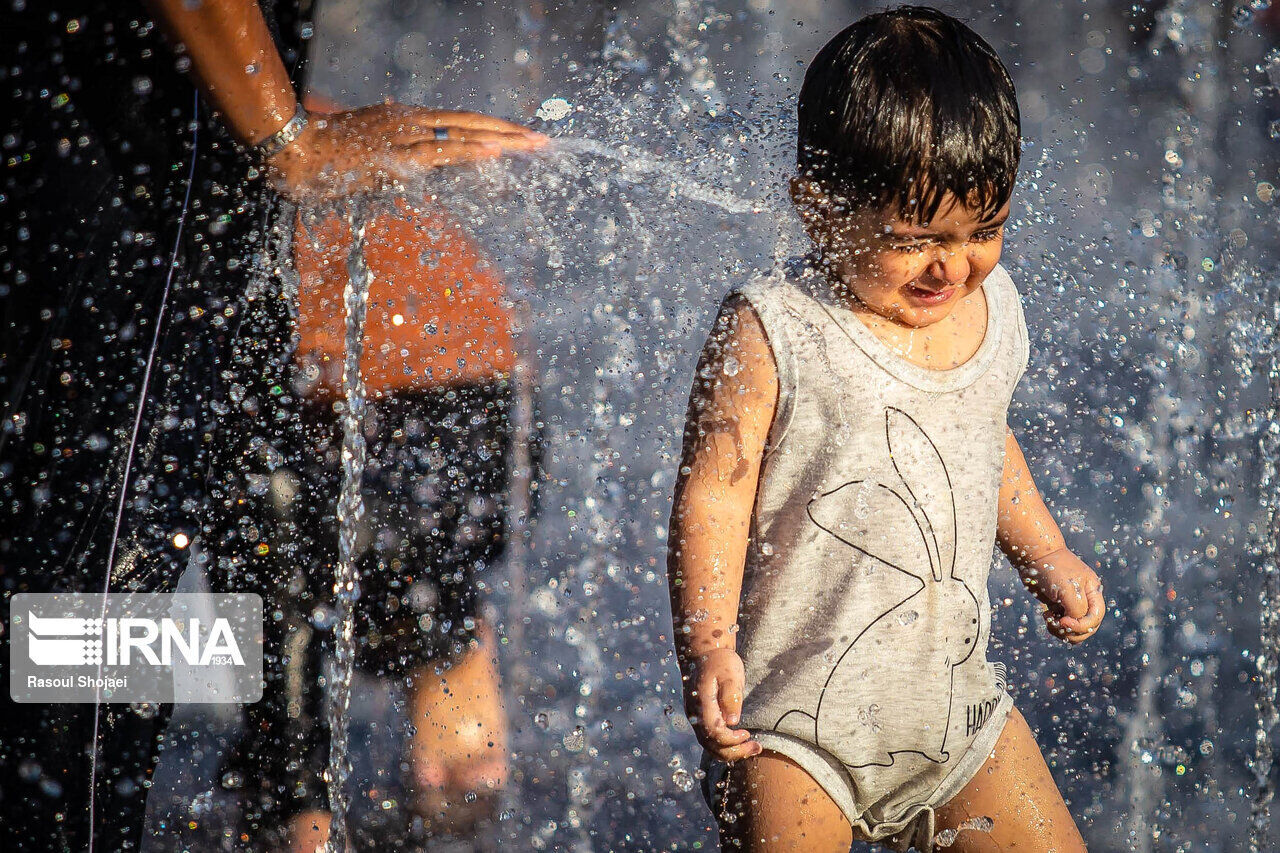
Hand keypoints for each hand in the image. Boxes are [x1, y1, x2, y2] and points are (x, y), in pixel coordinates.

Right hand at [265, 103, 546, 200]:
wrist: (296, 151)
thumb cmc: (328, 153)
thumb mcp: (369, 149)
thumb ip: (396, 154)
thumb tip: (417, 162)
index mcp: (407, 119)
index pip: (461, 122)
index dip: (492, 128)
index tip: (521, 135)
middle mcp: (410, 122)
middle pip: (470, 124)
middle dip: (507, 133)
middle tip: (541, 140)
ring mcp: (404, 135)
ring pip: (461, 135)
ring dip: (498, 141)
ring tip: (529, 145)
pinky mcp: (396, 154)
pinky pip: (439, 153)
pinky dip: (468, 151)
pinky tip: (491, 152)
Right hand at [683, 648, 761, 761]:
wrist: (704, 652)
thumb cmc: (720, 661)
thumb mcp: (730, 673)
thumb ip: (731, 696)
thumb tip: (732, 721)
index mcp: (701, 702)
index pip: (713, 732)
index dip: (731, 739)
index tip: (747, 733)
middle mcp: (695, 713)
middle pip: (710, 744)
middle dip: (733, 751)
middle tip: (756, 747)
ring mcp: (695, 716)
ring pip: (709, 745)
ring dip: (730, 751)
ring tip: (752, 748)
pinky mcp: (700, 717)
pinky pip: (710, 739)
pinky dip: (725, 745)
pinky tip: (740, 742)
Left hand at [1018, 547, 1104, 643]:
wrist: (1034, 555)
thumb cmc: (1053, 569)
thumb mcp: (1068, 589)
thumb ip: (1077, 609)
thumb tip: (1074, 623)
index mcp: (1093, 592)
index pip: (1095, 618)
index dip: (1082, 626)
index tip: (1063, 621)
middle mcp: (1085, 599)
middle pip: (1087, 627)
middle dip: (1072, 631)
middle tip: (1055, 624)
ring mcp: (1071, 603)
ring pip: (1074, 629)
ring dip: (1061, 630)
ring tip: (1049, 620)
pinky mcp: (1058, 606)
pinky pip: (1061, 625)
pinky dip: (1054, 626)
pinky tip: (1046, 616)